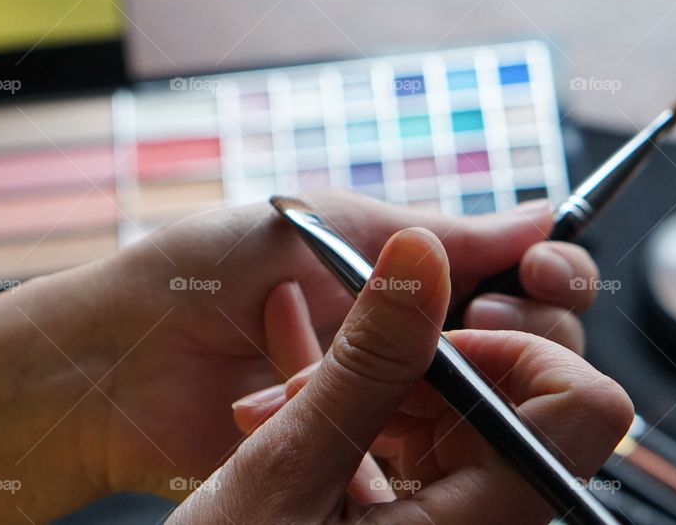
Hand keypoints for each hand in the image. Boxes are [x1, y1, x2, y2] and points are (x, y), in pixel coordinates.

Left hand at [94, 190, 601, 498]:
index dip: (551, 277)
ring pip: (489, 408)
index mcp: (415, 273)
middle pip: (527, 347)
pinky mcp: (367, 460)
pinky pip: (430, 459)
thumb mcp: (334, 226)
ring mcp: (396, 403)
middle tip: (479, 320)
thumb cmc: (214, 270)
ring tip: (409, 363)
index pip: (524, 281)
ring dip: (465, 384)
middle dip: (525, 331)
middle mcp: (417, 339)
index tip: (545, 272)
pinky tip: (383, 418)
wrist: (124, 358)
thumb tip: (540, 216)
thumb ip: (442, 232)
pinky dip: (421, 435)